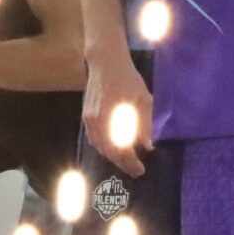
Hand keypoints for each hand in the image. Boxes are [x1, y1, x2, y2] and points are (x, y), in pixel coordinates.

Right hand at [81, 45, 153, 177]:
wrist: (106, 63)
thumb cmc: (128, 79)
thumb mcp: (143, 99)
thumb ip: (145, 124)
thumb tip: (147, 146)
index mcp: (114, 118)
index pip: (121, 149)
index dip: (131, 162)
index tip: (141, 170)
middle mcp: (98, 121)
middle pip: (109, 151)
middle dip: (123, 163)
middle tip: (136, 171)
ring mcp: (89, 119)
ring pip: (100, 147)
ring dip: (113, 157)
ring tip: (127, 161)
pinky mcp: (86, 116)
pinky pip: (94, 139)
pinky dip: (104, 147)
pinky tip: (114, 149)